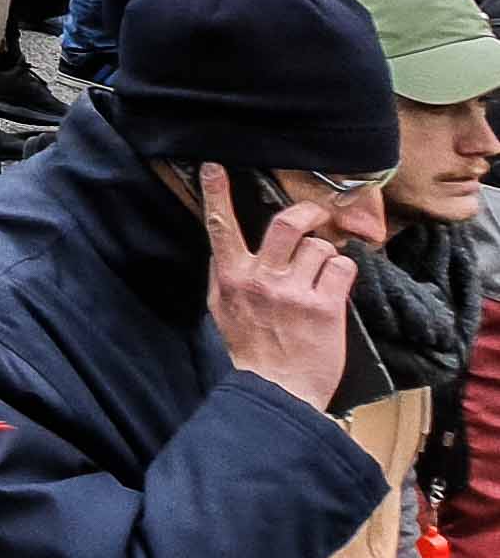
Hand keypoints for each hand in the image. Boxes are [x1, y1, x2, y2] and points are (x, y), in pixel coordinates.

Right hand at [200, 165, 354, 409]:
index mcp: (231, 277)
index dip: (216, 193)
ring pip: (319, 247)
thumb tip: (226, 246)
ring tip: (321, 277)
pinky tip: (335, 290)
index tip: (214, 166)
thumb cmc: (250, 349)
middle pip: (286, 223)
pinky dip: (343, 274)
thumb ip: (225, 274)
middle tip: (317, 215)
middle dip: (308, 212)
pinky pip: (341, 268)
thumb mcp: (221, 308)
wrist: (278, 390)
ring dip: (325, 257)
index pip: (221, 226)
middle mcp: (261, 279)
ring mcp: (293, 292)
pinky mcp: (325, 306)